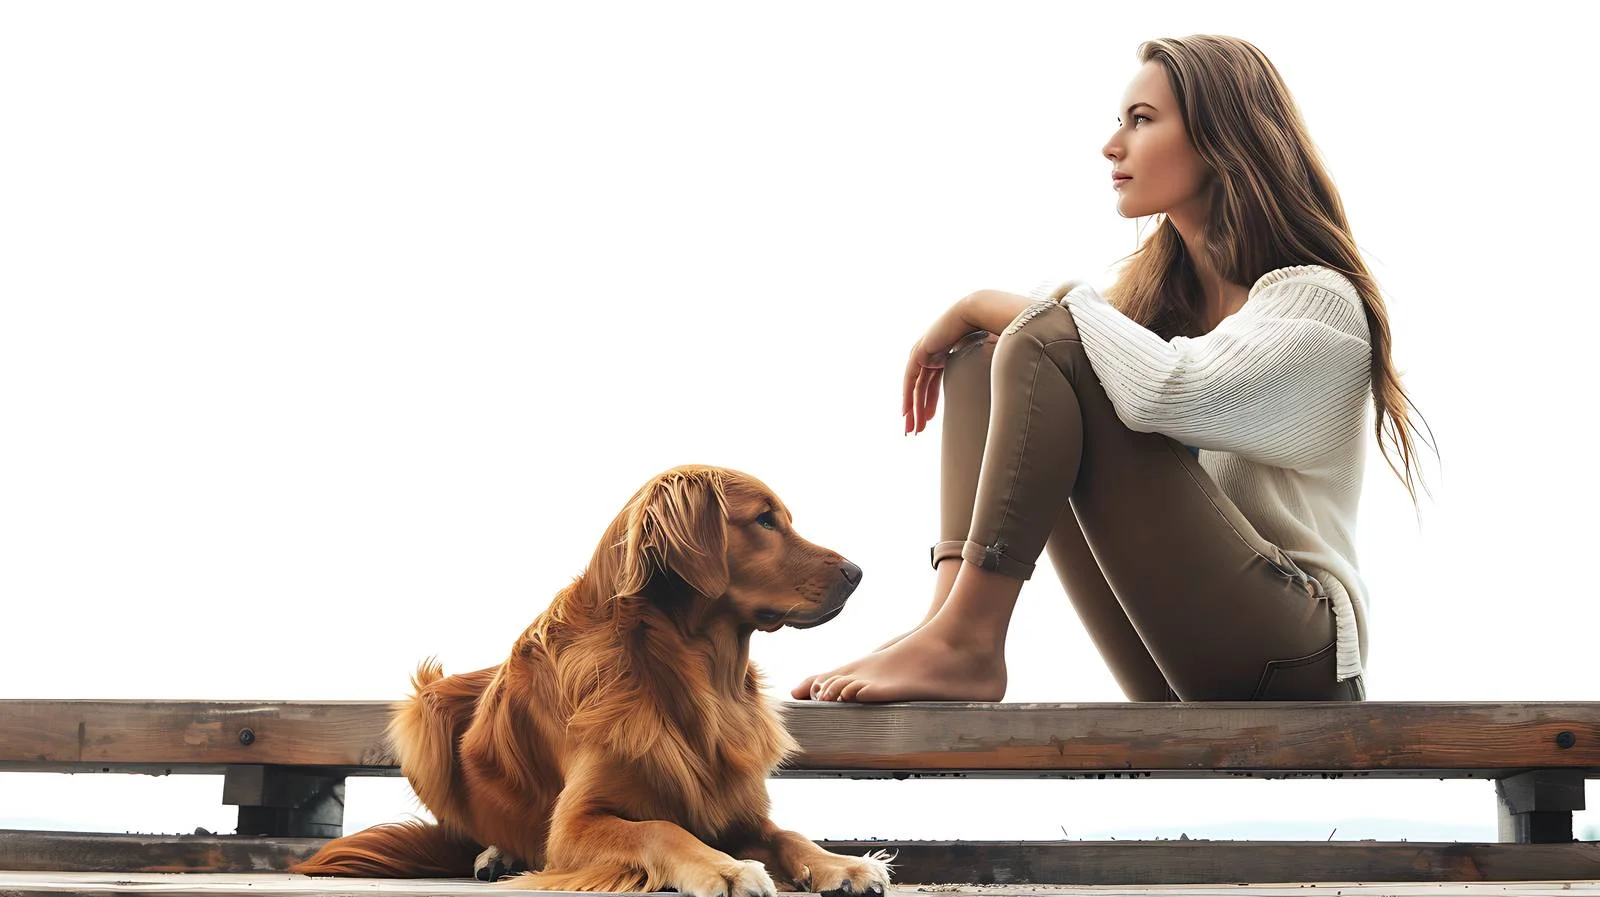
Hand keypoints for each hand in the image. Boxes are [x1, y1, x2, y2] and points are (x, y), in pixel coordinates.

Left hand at [902, 302, 985, 434]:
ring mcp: (925, 352)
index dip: (930, 403)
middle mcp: (933, 354)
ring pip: (915, 387)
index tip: (929, 421)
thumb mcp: (991, 358)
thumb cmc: (992, 332)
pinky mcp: (921, 352)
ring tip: (914, 430)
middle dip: (918, 411)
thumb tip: (1012, 387)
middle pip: (921, 388)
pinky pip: (911, 379)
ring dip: (913, 409)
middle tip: (915, 432)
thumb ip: (994, 372)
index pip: (933, 384)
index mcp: (946, 355)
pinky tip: (907, 412)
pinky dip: (908, 396)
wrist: (981, 313)